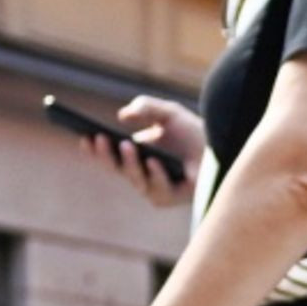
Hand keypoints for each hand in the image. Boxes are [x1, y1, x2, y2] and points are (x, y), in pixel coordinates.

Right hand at [90, 98, 206, 202]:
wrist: (221, 147)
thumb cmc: (193, 132)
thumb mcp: (167, 113)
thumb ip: (146, 108)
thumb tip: (123, 116)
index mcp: (136, 156)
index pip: (110, 155)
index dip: (96, 148)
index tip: (85, 136)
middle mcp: (142, 174)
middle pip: (117, 168)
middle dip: (105, 154)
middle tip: (98, 138)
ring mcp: (155, 187)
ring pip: (135, 179)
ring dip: (129, 162)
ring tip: (125, 144)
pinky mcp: (171, 197)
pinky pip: (159, 189)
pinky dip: (156, 175)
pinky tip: (153, 161)